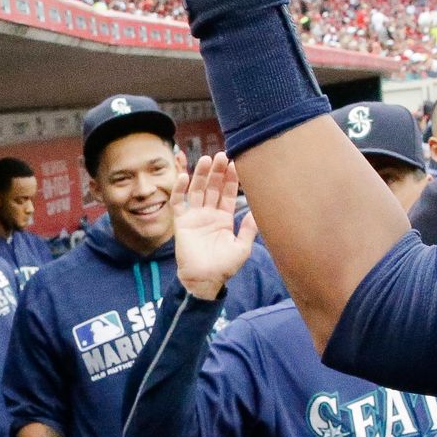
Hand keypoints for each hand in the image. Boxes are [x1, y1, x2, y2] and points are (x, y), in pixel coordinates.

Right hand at [175, 153, 257, 298]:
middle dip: (217, 172)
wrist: (204, 281)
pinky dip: (179, 190)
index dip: (230, 179)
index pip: (227, 193)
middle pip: (212, 187)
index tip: (235, 163)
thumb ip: (249, 229)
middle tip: (221, 155)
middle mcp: (208, 214)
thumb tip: (258, 211)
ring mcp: (194, 217)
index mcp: (223, 218)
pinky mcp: (181, 222)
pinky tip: (183, 176)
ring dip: (200, 175)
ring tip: (206, 159)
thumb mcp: (242, 247)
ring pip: (197, 190)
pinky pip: (178, 203)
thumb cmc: (224, 267)